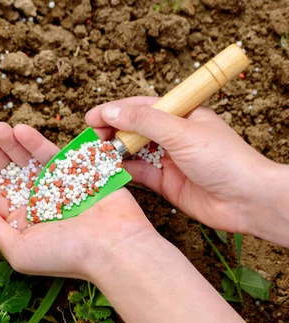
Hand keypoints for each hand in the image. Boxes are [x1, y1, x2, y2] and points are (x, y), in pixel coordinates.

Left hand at [0, 123, 156, 281]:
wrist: (114, 247)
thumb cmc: (66, 255)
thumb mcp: (19, 251)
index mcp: (18, 220)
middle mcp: (32, 201)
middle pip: (4, 168)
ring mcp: (52, 184)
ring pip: (24, 157)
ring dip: (8, 141)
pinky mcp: (72, 171)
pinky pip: (48, 153)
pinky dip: (33, 141)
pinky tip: (19, 130)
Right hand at [85, 97, 281, 235]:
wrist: (247, 201)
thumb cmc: (224, 160)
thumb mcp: (181, 133)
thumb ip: (144, 121)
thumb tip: (111, 110)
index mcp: (182, 115)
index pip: (142, 107)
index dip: (115, 110)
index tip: (91, 117)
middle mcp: (174, 136)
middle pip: (135, 129)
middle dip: (111, 131)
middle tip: (88, 138)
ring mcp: (170, 160)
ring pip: (134, 152)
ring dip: (114, 152)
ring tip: (92, 155)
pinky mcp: (167, 184)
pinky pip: (139, 174)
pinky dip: (123, 172)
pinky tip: (107, 171)